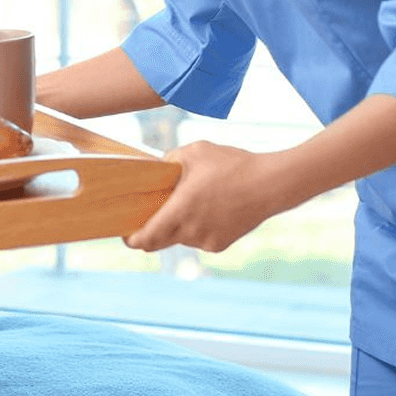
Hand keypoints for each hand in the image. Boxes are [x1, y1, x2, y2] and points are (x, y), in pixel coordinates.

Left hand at [124, 141, 284, 253]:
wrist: (271, 184)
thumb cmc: (231, 164)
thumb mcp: (194, 151)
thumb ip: (168, 160)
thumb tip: (154, 169)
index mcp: (181, 210)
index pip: (146, 238)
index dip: (131, 239)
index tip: (124, 233)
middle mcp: (191, 231)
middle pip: (158, 242)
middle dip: (149, 232)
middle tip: (145, 217)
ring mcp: (206, 241)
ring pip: (179, 239)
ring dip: (175, 227)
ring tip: (188, 202)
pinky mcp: (220, 244)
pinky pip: (197, 239)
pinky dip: (194, 228)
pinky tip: (207, 208)